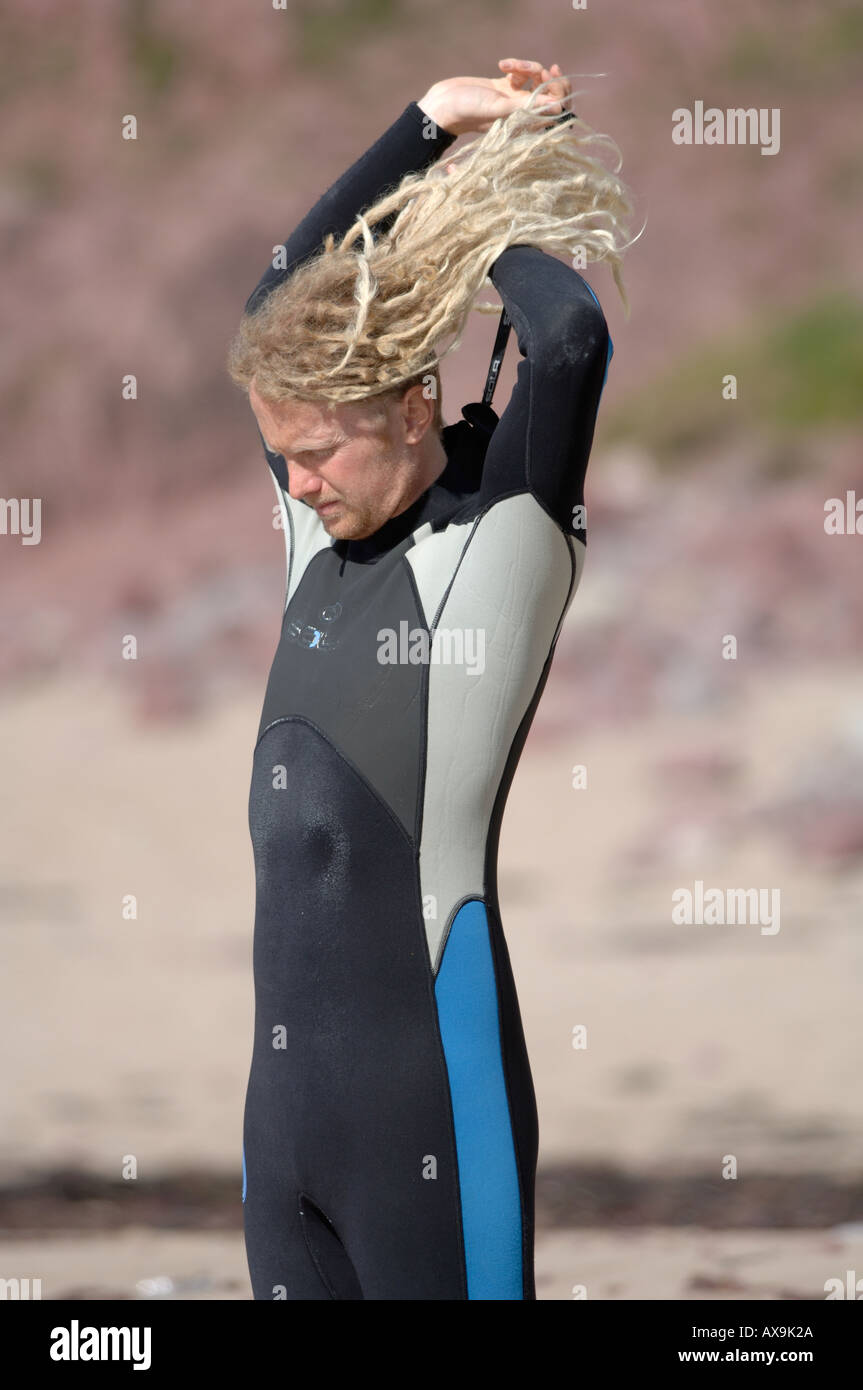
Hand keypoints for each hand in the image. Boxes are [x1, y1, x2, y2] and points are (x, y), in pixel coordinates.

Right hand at [419, 59, 570, 136]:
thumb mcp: (499, 108)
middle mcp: (523, 113)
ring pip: (536, 79)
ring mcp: (515, 99)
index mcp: (526, 124)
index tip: (549, 77)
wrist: (445, 104)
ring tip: (508, 66)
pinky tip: (502, 65)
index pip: (555, 111)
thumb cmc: (469, 111)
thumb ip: (527, 107)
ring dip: (527, 67)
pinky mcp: (506, 87)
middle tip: (543, 70)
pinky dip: (515, 65)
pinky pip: (522, 72)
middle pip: (551, 94)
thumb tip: (557, 107)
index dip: (558, 93)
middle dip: (548, 79)